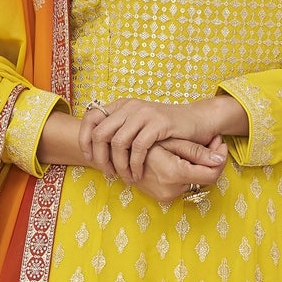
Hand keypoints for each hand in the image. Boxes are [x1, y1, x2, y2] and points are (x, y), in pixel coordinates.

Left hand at [79, 96, 219, 185]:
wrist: (197, 121)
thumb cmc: (167, 129)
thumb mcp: (139, 126)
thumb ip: (120, 132)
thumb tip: (96, 151)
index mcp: (121, 105)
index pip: (90, 118)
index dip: (85, 140)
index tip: (89, 158)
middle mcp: (130, 106)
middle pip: (100, 133)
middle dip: (100, 158)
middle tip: (108, 173)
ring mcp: (144, 113)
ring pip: (117, 142)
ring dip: (119, 165)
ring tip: (125, 177)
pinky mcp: (158, 123)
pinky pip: (138, 147)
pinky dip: (135, 164)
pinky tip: (137, 173)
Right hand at [126, 134, 230, 206]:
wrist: (120, 154)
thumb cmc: (145, 142)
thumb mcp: (172, 142)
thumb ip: (197, 152)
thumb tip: (221, 158)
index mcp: (174, 174)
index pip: (212, 175)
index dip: (220, 160)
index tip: (220, 144)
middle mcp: (171, 190)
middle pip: (204, 179)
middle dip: (210, 160)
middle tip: (211, 141)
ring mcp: (166, 196)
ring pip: (194, 182)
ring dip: (199, 166)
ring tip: (197, 147)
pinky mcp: (162, 198)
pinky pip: (183, 185)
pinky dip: (188, 173)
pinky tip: (184, 158)